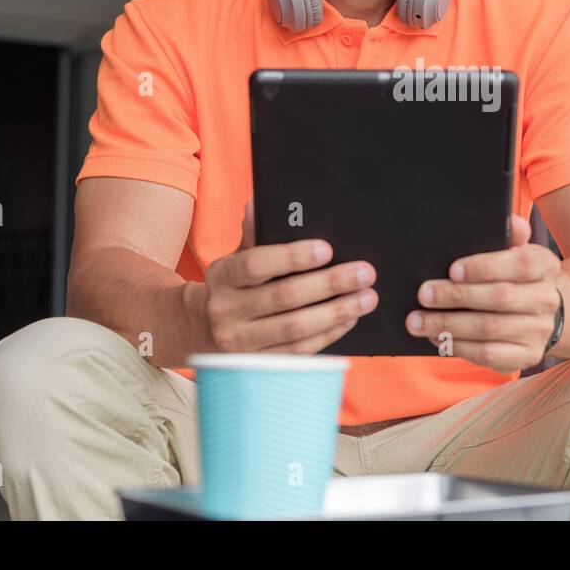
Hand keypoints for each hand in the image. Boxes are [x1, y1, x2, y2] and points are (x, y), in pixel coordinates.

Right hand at [202, 201, 378, 353]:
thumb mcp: (237, 258)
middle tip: (364, 273)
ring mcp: (240, 342)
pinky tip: (350, 319)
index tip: (327, 249)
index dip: (292, 257)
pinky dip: (328, 334)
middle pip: (284, 297)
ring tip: (367, 298)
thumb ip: (254, 234)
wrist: (203, 329)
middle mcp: (226, 310)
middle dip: (329, 284)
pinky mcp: (258, 365)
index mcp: (222, 276)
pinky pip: (299, 352)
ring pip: (295, 329)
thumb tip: (260, 204)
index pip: (255, 264)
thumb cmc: (235, 285)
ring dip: (336, 312)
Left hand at [405, 214, 561, 371]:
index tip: (452, 270)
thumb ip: (509, 235)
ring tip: (417, 321)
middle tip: (423, 294)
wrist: (538, 312)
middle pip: (500, 298)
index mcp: (545, 266)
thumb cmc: (512, 275)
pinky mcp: (527, 356)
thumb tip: (509, 222)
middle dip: (456, 296)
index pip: (520, 264)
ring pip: (489, 329)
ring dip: (448, 325)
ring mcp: (539, 331)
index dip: (485, 267)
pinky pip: (488, 354)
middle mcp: (546, 299)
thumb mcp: (514, 251)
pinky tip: (436, 338)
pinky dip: (458, 346)